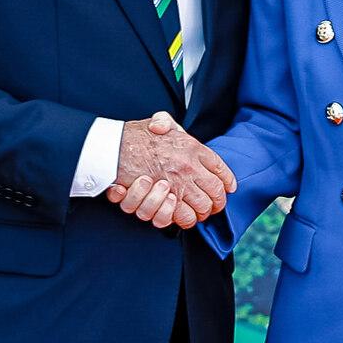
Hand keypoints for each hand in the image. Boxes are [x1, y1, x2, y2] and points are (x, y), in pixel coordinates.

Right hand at [105, 112, 235, 228]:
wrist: (114, 148)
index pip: (221, 167)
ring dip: (202, 212)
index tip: (228, 187)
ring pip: (203, 207)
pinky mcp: (164, 200)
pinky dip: (186, 219)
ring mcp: (178, 184)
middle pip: (216, 191)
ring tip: (200, 212)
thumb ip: (169, 123)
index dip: (227, 180)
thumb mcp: (158, 122)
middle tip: (214, 205)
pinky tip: (185, 216)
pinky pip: (184, 217)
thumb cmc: (134, 137)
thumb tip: (169, 126)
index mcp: (192, 147)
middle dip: (218, 202)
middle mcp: (189, 166)